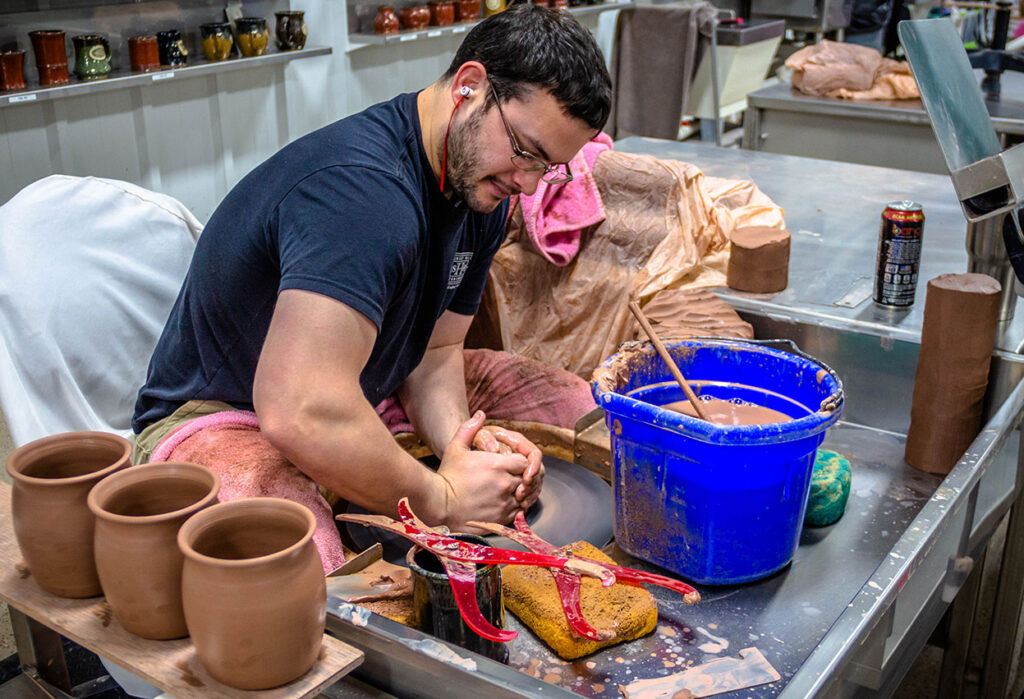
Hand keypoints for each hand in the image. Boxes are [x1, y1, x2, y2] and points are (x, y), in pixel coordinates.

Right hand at [437, 412, 529, 529]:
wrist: (439, 505)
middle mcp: (505, 484)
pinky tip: (506, 502)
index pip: (525, 461)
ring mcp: (505, 503)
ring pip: (525, 495)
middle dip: (522, 476)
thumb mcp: (456, 448)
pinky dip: (516, 506)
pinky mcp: (502, 518)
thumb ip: (470, 429)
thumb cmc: (447, 476)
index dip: (520, 462)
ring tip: (510, 490)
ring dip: (521, 492)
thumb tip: (481, 414)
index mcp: (498, 465)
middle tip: (512, 476)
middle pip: (527, 478)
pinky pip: (519, 511)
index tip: (511, 464)